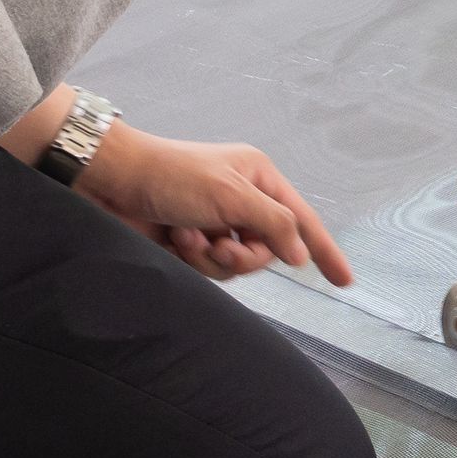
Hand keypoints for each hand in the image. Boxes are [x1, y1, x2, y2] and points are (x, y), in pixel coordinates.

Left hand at [73, 126, 352, 285]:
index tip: (345, 281)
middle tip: (221, 247)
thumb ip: (274, 224)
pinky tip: (175, 240)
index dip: (324, 251)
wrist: (111, 182)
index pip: (302, 220)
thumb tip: (300, 254)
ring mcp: (217, 224)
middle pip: (268, 250)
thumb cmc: (171, 175)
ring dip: (213, 257)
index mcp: (259, 180)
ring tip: (189, 238)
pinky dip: (194, 259)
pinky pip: (210, 269)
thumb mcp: (232, 196)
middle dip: (245, 255)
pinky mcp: (193, 243)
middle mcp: (242, 202)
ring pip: (238, 264)